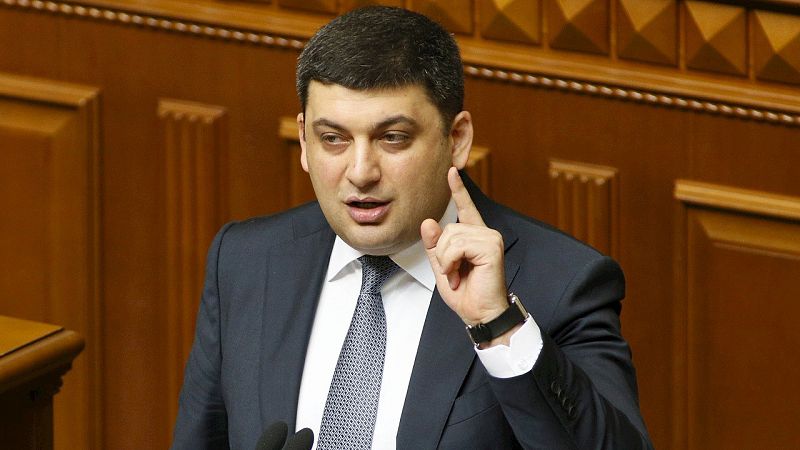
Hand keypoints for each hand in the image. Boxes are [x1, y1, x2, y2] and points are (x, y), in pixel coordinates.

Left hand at [420, 167, 508, 326]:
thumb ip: (434, 246)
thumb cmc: (466, 294)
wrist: (480, 313)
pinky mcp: (491, 246)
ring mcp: (490, 238)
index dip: (458, 190)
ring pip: (451, 236)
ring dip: (446, 260)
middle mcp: (484, 233)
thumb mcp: (442, 267)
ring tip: (456, 275)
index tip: (451, 171)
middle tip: (451, 273)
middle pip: (448, 228)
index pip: (465, 208)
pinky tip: (460, 273)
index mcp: (474, 237)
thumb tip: (428, 222)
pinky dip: (451, 262)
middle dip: (441, 254)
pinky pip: (458, 245)